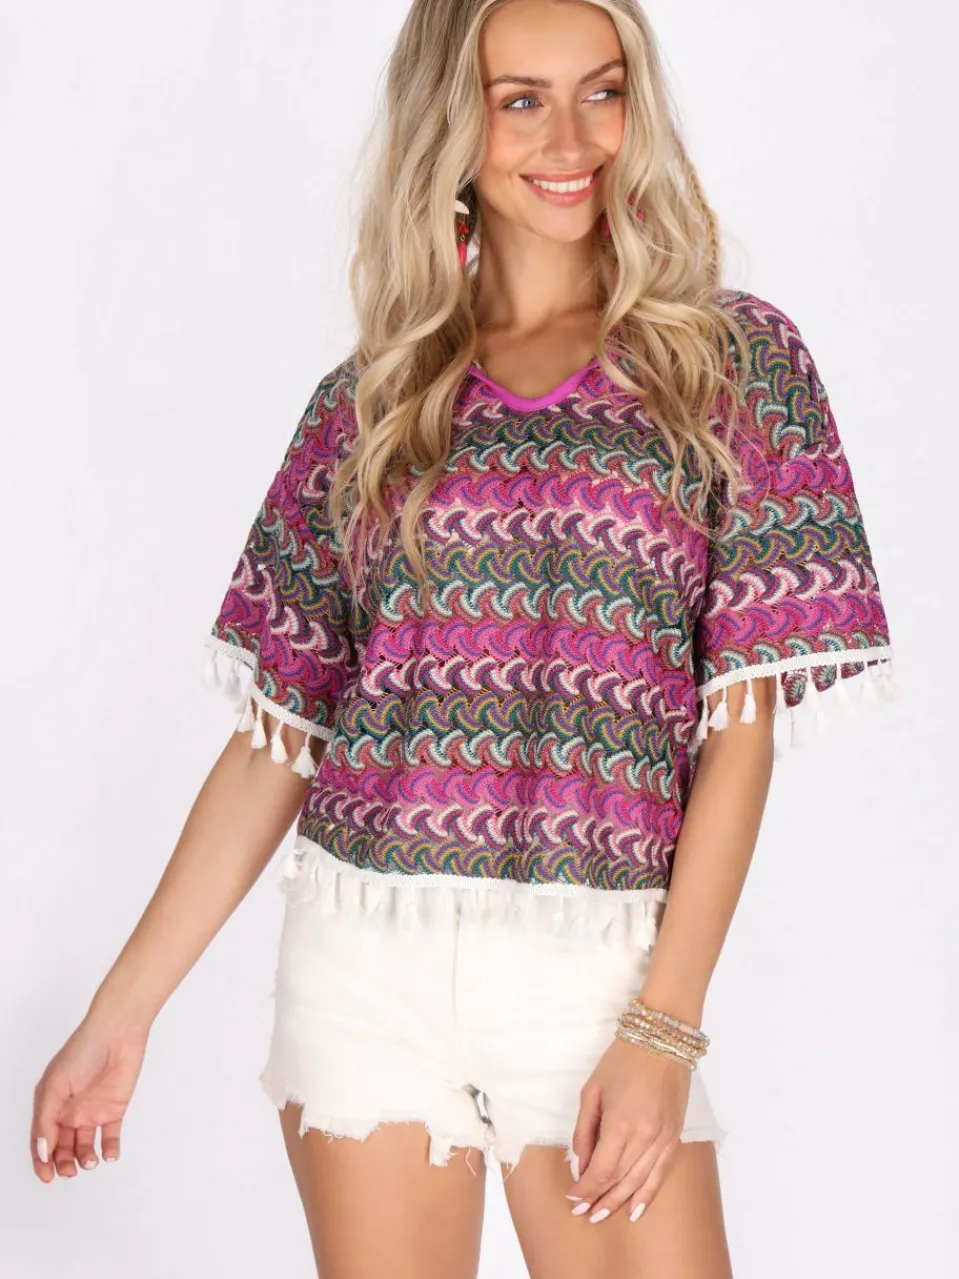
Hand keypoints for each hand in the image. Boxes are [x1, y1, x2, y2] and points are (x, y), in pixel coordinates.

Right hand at [31, 1014, 150, 1182]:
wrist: (117, 1034)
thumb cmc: (81, 1052)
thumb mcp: (54, 1087)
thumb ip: (47, 1121)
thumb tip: (42, 1152)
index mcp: (50, 1104)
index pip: (42, 1139)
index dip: (42, 1161)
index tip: (47, 1177)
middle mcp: (69, 1110)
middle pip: (62, 1147)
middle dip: (63, 1163)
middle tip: (69, 1171)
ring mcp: (91, 1111)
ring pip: (85, 1145)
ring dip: (85, 1158)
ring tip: (90, 1161)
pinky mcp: (114, 1109)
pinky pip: (110, 1136)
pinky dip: (110, 1148)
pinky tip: (109, 1155)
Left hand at [567, 1034, 690, 1222]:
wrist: (662, 1040)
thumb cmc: (621, 1060)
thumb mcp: (592, 1091)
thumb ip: (583, 1131)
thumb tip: (578, 1165)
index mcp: (621, 1124)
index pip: (600, 1171)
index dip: (585, 1189)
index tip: (572, 1199)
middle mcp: (645, 1137)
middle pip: (619, 1180)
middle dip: (598, 1199)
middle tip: (583, 1214)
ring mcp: (663, 1139)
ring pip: (639, 1182)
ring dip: (619, 1201)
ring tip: (602, 1215)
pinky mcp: (675, 1136)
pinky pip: (661, 1173)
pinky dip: (648, 1193)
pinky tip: (636, 1209)